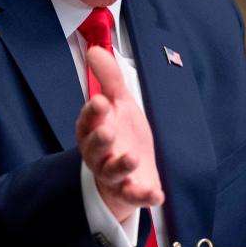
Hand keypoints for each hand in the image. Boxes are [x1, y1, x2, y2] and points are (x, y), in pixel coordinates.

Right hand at [75, 46, 163, 221]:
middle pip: (94, 148)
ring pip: (112, 172)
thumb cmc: (119, 133)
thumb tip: (95, 49)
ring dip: (121, 165)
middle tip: (108, 131)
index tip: (100, 101)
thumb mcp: (118, 103)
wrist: (128, 170)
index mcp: (93, 129)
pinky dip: (144, 196)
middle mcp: (99, 154)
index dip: (92, 112)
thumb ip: (109, 78)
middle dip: (100, 139)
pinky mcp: (130, 192)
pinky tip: (157, 194)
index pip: (88, 120)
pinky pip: (135, 196)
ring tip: (132, 157)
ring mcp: (114, 175)